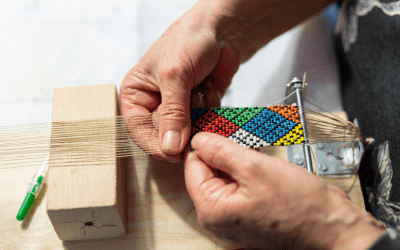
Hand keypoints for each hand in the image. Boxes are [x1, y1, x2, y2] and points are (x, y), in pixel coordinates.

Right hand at [120, 2, 239, 161]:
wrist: (222, 29)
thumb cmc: (188, 40)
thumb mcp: (175, 75)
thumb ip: (173, 113)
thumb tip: (170, 148)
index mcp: (137, 94)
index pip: (139, 130)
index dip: (156, 144)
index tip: (175, 153)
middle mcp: (155, 103)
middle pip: (165, 134)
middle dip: (182, 120)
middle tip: (191, 97)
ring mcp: (179, 107)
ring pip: (188, 130)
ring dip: (198, 110)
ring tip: (199, 83)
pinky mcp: (199, 107)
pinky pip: (205, 122)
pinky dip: (210, 106)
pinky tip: (209, 85)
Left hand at [184, 132, 385, 249]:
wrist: (333, 230)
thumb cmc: (301, 209)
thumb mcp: (254, 167)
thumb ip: (221, 151)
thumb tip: (200, 140)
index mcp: (212, 210)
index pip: (193, 166)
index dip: (207, 144)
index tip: (220, 129)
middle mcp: (219, 218)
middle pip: (209, 172)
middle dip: (225, 154)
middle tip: (243, 142)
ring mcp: (234, 218)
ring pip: (226, 178)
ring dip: (239, 162)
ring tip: (258, 157)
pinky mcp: (249, 215)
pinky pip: (240, 188)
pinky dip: (248, 174)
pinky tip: (264, 168)